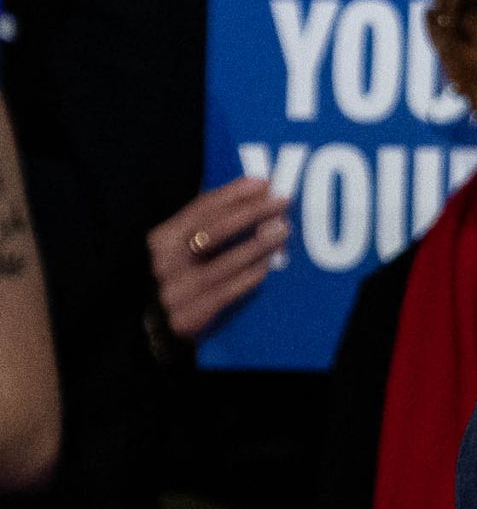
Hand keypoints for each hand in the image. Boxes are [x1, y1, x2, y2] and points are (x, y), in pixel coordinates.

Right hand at [146, 178, 289, 342]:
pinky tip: (267, 267)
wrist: (162, 326)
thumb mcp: (188, 246)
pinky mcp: (187, 317)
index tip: (265, 182)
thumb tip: (256, 189)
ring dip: (256, 245)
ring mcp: (174, 292)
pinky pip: (223, 294)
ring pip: (221, 264)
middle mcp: (164, 263)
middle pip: (212, 231)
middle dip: (251, 213)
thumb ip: (212, 221)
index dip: (233, 193)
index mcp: (163, 239)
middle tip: (281, 202)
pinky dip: (247, 279)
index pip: (201, 208)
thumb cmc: (187, 275)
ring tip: (282, 231)